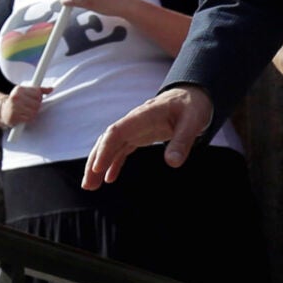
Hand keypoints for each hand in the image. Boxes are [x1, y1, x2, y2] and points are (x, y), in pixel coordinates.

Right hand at [0, 86, 46, 128]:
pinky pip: (29, 119)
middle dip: (36, 107)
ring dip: (33, 113)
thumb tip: (51, 89)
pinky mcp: (14, 116)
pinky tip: (24, 116)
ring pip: (34, 112)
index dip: (38, 98)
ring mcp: (14, 107)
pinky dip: (29, 119)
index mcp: (19, 89)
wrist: (3, 111)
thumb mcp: (27, 92)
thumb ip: (40, 90)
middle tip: (29, 107)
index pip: (38, 94)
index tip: (32, 99)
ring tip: (26, 111)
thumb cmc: (18, 101)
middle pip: (37, 104)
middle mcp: (15, 97)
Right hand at [82, 86, 214, 187]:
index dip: (105, 149)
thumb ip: (183, 141)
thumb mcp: (193, 122)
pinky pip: (121, 150)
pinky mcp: (139, 136)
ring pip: (111, 147)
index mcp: (143, 115)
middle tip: (88, 184)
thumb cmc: (193, 106)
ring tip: (91, 186)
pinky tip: (109, 179)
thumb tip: (173, 163)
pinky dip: (114, 163)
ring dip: (99, 165)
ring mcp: (134, 129)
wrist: (192, 96)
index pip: (117, 132)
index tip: (97, 168)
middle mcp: (133, 122)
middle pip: (107, 141)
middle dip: (95, 162)